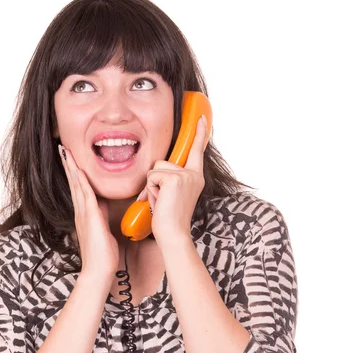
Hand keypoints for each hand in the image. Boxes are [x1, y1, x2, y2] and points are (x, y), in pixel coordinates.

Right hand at [58, 145, 119, 277]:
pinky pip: (86, 196)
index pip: (78, 189)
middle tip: (62, 148)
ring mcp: (84, 215)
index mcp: (85, 215)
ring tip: (65, 152)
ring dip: (71, 168)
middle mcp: (81, 213)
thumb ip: (101, 217)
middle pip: (73, 183)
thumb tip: (103, 206)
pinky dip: (81, 182)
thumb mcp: (104, 230)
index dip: (74, 172)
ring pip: (77, 186)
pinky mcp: (90, 218)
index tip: (70, 158)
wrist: (99, 271)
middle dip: (69, 165)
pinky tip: (78, 170)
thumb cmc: (103, 255)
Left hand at [138, 116, 206, 246]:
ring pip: (155, 169)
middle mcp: (193, 174)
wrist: (173, 234)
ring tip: (161, 202)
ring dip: (152, 187)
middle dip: (155, 181)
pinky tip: (159, 203)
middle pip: (162, 162)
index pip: (196, 151)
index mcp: (195, 177)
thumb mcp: (171, 195)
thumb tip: (156, 172)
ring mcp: (185, 175)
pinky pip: (152, 177)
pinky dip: (150, 191)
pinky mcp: (175, 178)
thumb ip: (169, 180)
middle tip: (163, 201)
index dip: (199, 133)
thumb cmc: (169, 219)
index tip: (202, 118)